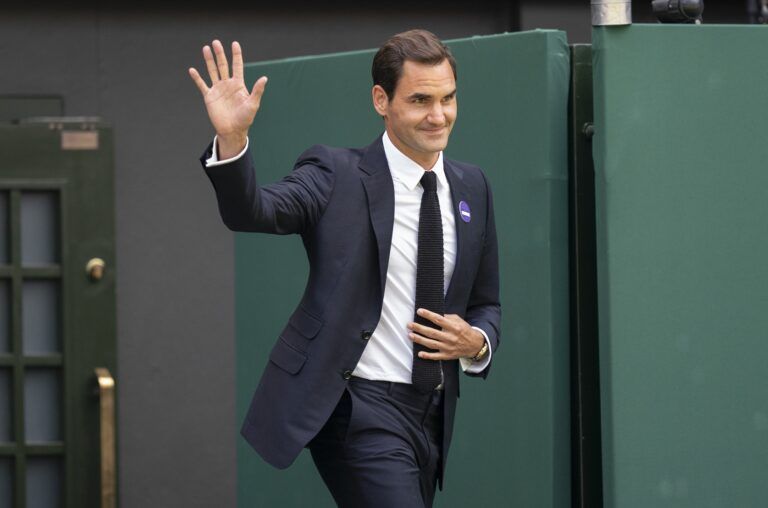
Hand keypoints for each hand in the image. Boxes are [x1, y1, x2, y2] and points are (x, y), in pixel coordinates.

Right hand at [188, 40, 267, 157]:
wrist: (233, 131)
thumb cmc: (245, 119)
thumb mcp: (253, 104)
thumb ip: (257, 90)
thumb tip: (265, 78)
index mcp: (238, 85)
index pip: (237, 66)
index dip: (236, 55)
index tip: (235, 44)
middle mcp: (227, 85)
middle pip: (223, 65)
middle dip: (220, 54)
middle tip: (216, 42)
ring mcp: (218, 90)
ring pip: (212, 71)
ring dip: (209, 60)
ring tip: (206, 48)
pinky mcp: (209, 97)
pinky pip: (202, 85)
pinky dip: (197, 78)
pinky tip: (192, 70)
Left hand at [407, 309, 485, 360]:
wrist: (475, 345)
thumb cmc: (464, 330)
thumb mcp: (459, 321)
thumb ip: (448, 317)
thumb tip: (435, 315)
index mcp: (454, 327)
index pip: (439, 319)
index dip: (428, 315)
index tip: (419, 311)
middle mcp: (450, 337)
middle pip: (432, 332)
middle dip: (419, 328)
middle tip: (409, 324)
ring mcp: (448, 347)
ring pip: (431, 344)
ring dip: (419, 340)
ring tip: (410, 335)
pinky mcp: (447, 356)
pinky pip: (436, 356)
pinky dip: (428, 356)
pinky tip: (419, 354)